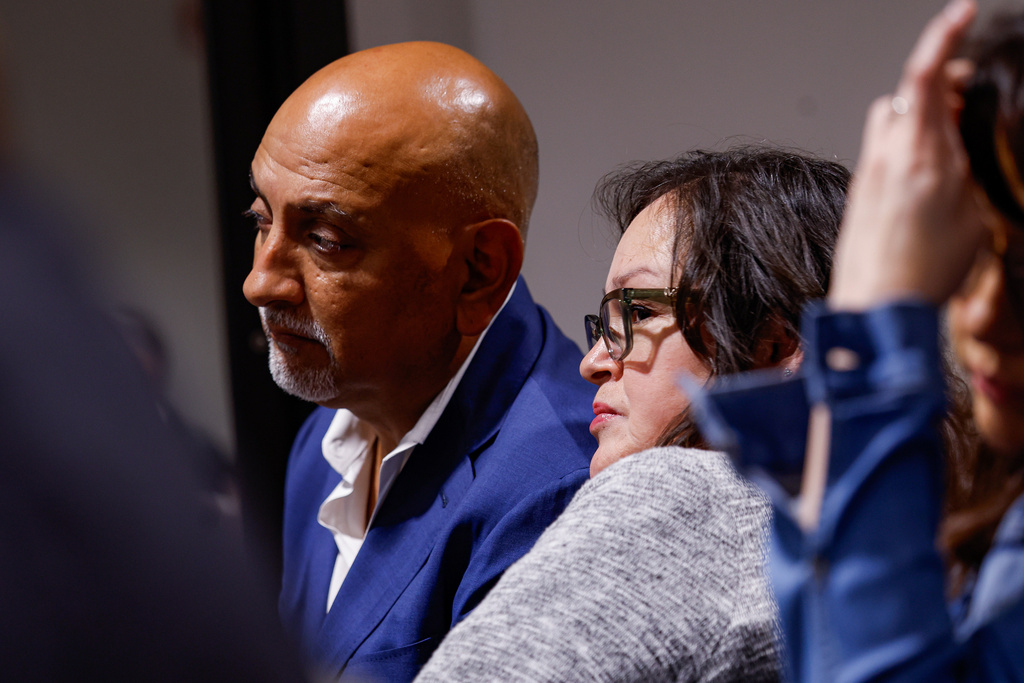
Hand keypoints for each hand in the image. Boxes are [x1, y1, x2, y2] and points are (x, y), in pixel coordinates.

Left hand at [829, 0, 986, 309]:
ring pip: (889, 118)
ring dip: (917, 115)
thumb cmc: (922, 274)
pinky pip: (881, 150)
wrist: (872, 309)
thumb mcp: (972, 217)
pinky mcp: (859, 195)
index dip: (942, 36)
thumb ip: (964, 169)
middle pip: (905, 93)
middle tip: (968, 99)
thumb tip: (958, 142)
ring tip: (949, 141)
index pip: (923, 76)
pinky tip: (925, 175)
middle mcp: (885, 158)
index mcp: (919, 155)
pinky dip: (904, 145)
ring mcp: (867, 175)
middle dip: (937, 83)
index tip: (960, 13)